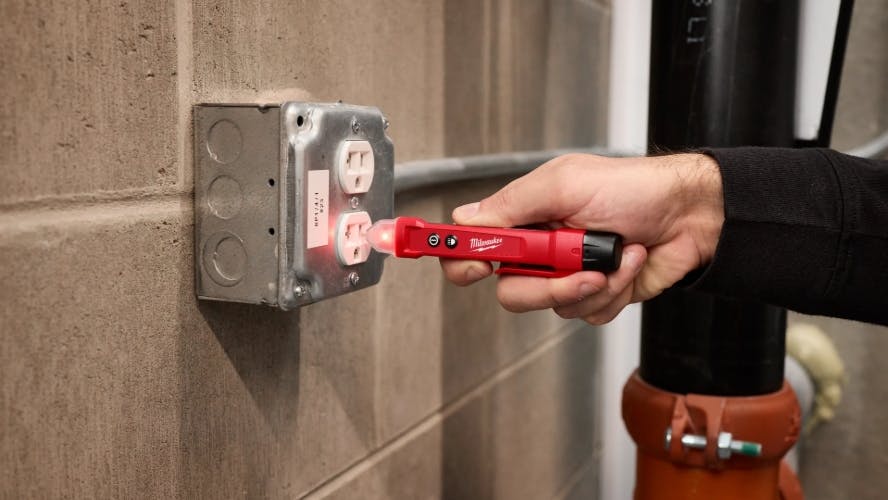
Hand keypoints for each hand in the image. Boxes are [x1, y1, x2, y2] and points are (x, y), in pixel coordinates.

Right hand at [439, 153, 723, 324]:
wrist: (690, 214)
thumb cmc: (634, 188)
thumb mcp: (566, 184)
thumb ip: (514, 204)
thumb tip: (466, 219)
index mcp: (526, 218)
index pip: (475, 245)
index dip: (463, 259)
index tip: (473, 267)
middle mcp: (541, 250)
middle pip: (512, 291)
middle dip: (548, 287)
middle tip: (576, 267)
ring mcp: (568, 275)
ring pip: (555, 308)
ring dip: (595, 284)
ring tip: (618, 252)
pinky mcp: (597, 295)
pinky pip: (588, 314)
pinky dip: (615, 292)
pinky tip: (629, 264)